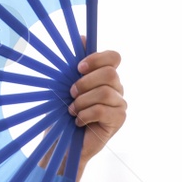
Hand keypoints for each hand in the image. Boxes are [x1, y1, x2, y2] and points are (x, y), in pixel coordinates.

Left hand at [67, 48, 124, 165]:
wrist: (62, 144)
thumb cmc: (62, 114)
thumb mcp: (63, 86)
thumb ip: (73, 63)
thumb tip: (81, 37)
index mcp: (105, 76)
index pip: (113, 57)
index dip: (97, 58)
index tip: (78, 68)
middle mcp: (116, 88)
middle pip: (110, 73)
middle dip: (85, 83)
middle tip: (71, 93)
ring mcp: (119, 104)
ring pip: (105, 92)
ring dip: (83, 101)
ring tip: (72, 110)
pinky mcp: (118, 120)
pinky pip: (103, 110)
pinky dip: (86, 114)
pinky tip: (78, 121)